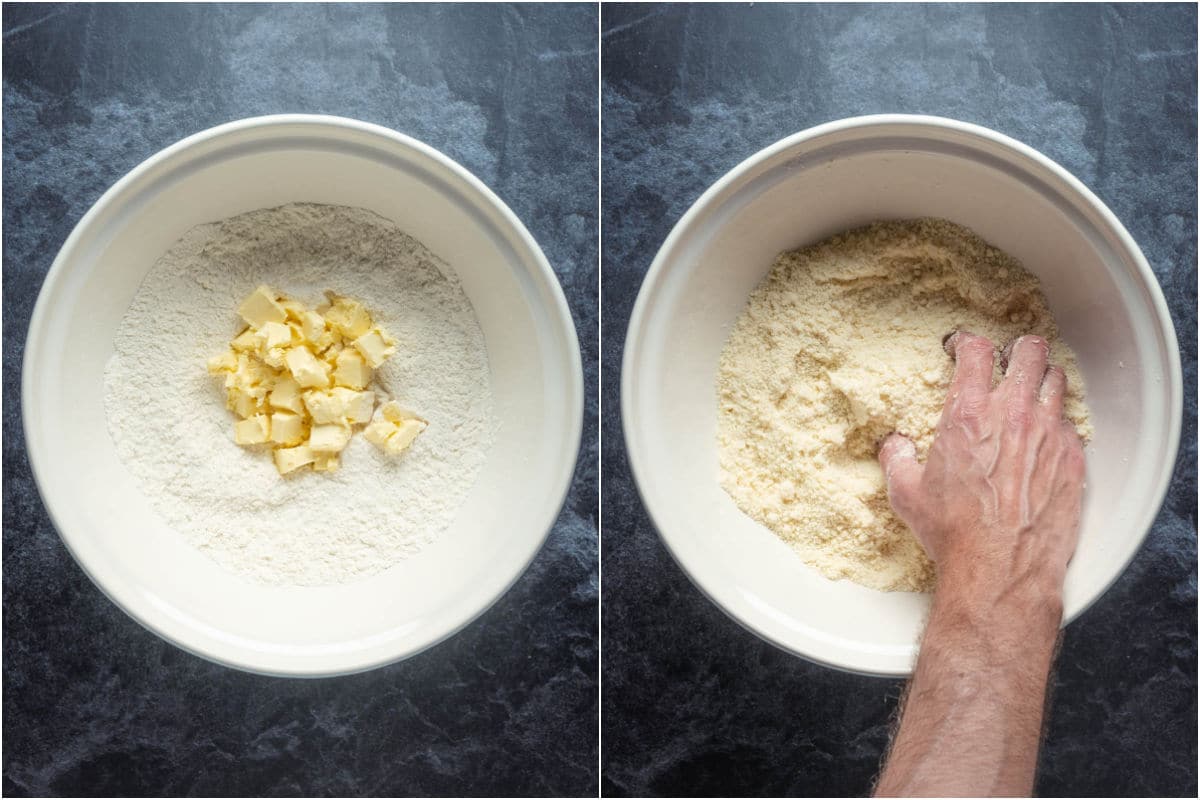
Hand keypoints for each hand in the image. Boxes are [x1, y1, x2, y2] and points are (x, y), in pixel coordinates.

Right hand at [877, 331, 1085, 601]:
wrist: (999, 569)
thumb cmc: (953, 532)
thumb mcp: (907, 492)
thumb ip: (896, 458)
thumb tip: (895, 445)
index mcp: (968, 414)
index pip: (975, 351)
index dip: (966, 342)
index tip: (960, 347)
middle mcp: (1013, 414)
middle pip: (1028, 351)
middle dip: (1015, 349)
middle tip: (1006, 358)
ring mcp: (1048, 434)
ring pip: (1056, 380)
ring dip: (1041, 380)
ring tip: (1030, 390)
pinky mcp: (1072, 459)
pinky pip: (1069, 423)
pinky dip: (1055, 421)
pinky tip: (1043, 435)